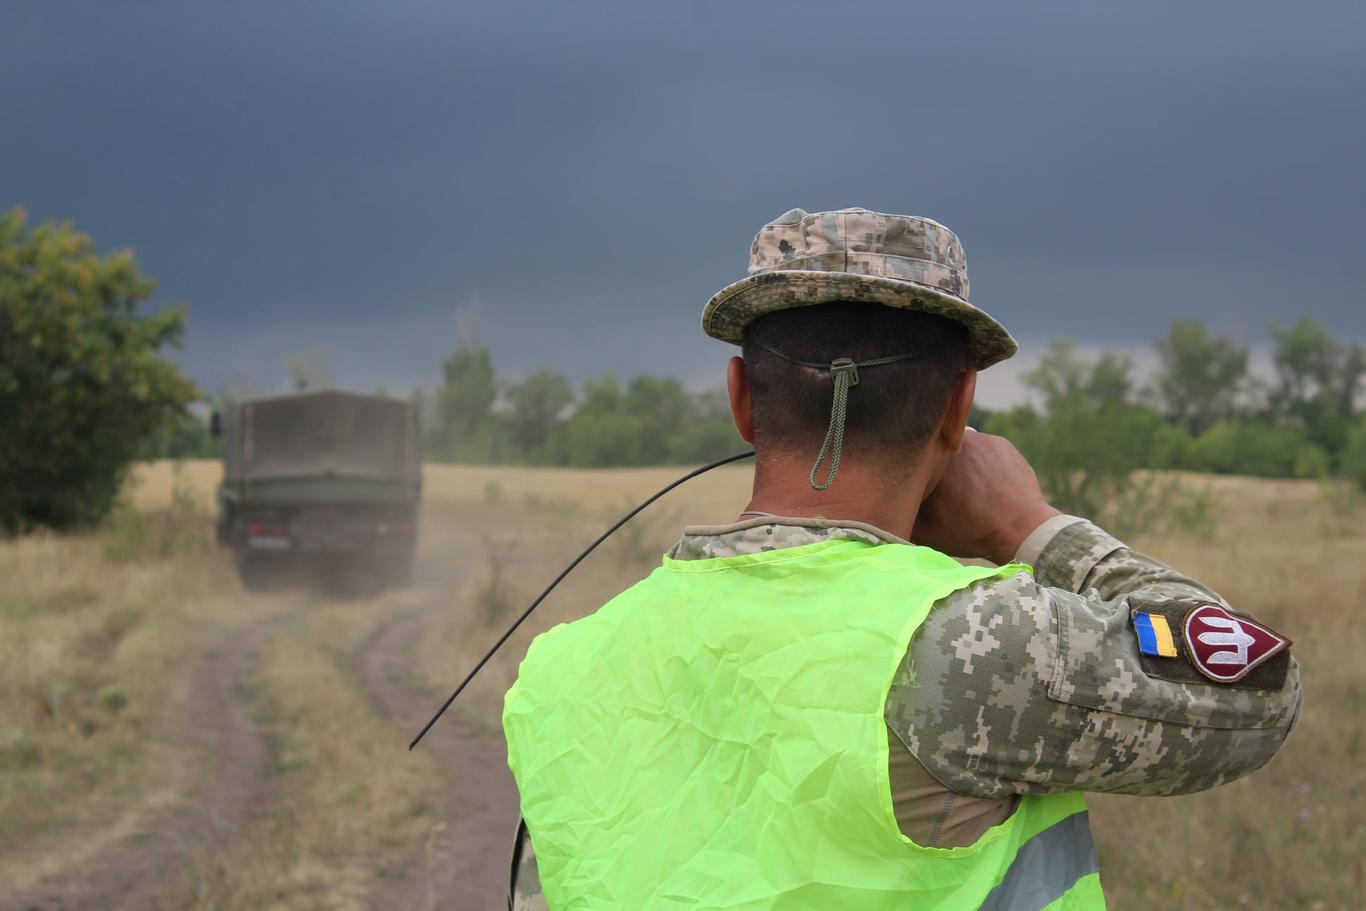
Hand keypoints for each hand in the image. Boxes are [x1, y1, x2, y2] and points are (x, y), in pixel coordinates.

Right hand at [910, 430, 1060, 563]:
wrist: (1020, 528)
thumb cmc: (970, 532)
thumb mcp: (927, 532)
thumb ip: (902, 515)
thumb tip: (884, 507)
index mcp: (928, 462)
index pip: (912, 458)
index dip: (913, 470)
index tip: (918, 485)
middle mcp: (950, 443)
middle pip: (934, 448)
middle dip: (936, 463)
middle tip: (944, 487)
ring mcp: (977, 439)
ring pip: (960, 446)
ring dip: (960, 461)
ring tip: (967, 487)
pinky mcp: (999, 443)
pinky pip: (983, 447)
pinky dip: (982, 462)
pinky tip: (987, 483)